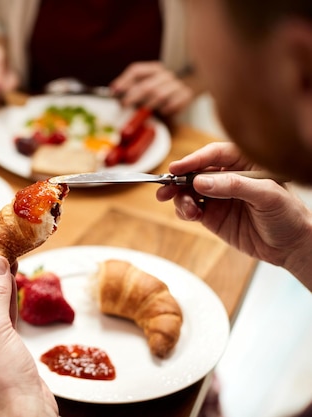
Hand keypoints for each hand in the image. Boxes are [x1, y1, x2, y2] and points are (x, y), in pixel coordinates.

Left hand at [110, 61, 193, 115]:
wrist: (188, 88)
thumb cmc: (159, 90)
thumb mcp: (144, 86)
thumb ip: (129, 88)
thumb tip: (113, 91)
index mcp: (153, 69)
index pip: (136, 71)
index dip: (124, 81)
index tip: (114, 91)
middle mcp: (165, 74)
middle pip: (146, 85)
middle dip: (132, 97)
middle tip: (124, 106)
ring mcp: (176, 84)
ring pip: (159, 95)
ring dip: (148, 105)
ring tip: (143, 112)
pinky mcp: (185, 94)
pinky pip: (173, 103)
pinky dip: (165, 109)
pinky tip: (162, 112)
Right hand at [156, 141, 311, 285]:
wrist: (292, 247)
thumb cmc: (289, 215)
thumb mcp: (267, 196)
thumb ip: (234, 186)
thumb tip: (200, 182)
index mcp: (245, 163)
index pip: (215, 155)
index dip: (194, 159)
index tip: (177, 167)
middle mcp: (228, 177)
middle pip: (195, 171)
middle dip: (178, 179)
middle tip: (165, 188)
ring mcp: (218, 197)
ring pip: (188, 191)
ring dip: (180, 198)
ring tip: (187, 210)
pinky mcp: (212, 215)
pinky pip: (190, 209)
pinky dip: (184, 211)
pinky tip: (190, 216)